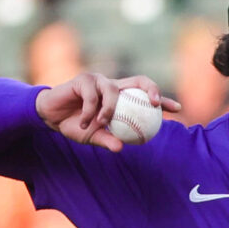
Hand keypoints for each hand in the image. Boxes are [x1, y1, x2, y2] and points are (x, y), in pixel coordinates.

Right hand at [34, 73, 181, 151]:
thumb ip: (107, 140)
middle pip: (139, 80)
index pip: (145, 96)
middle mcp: (112, 86)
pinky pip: (93, 96)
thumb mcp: (93, 136)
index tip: (177, 109)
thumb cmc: (74, 125)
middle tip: (156, 104)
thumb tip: (121, 148)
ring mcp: (98, 80)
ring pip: (113, 90)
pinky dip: (91, 111)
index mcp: (120, 98)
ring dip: (109, 110)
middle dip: (152, 89)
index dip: (163, 100)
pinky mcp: (83, 79)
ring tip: (101, 123)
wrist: (50, 116)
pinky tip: (86, 121)